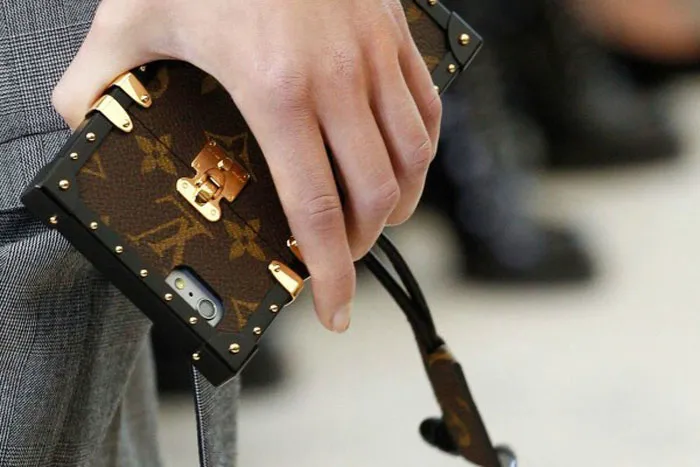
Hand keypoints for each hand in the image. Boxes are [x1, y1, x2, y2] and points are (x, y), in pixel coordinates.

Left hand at [53, 0, 441, 332]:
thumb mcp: (133, 17)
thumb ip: (97, 80)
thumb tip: (82, 125)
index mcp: (276, 92)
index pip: (316, 210)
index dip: (330, 273)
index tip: (335, 310)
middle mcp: (338, 82)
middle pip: (375, 196)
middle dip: (361, 244)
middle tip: (340, 257)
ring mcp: (375, 56)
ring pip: (413, 159)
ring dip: (399, 204)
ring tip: (377, 219)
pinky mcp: (394, 35)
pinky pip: (427, 109)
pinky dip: (421, 151)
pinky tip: (404, 162)